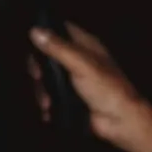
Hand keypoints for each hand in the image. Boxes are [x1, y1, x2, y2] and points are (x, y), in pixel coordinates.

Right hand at [28, 23, 151, 151]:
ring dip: (42, 91)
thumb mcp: (82, 64)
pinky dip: (47, 103)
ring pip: (47, 78)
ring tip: (47, 103)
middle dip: (39, 69)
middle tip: (38, 78)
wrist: (120, 121)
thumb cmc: (107, 89)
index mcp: (86, 46)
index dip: (45, 33)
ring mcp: (74, 79)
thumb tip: (35, 31)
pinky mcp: (71, 97)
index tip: (32, 45)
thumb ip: (59, 48)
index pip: (61, 30)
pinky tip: (48, 111)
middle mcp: (79, 59)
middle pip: (48, 56)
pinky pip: (51, 96)